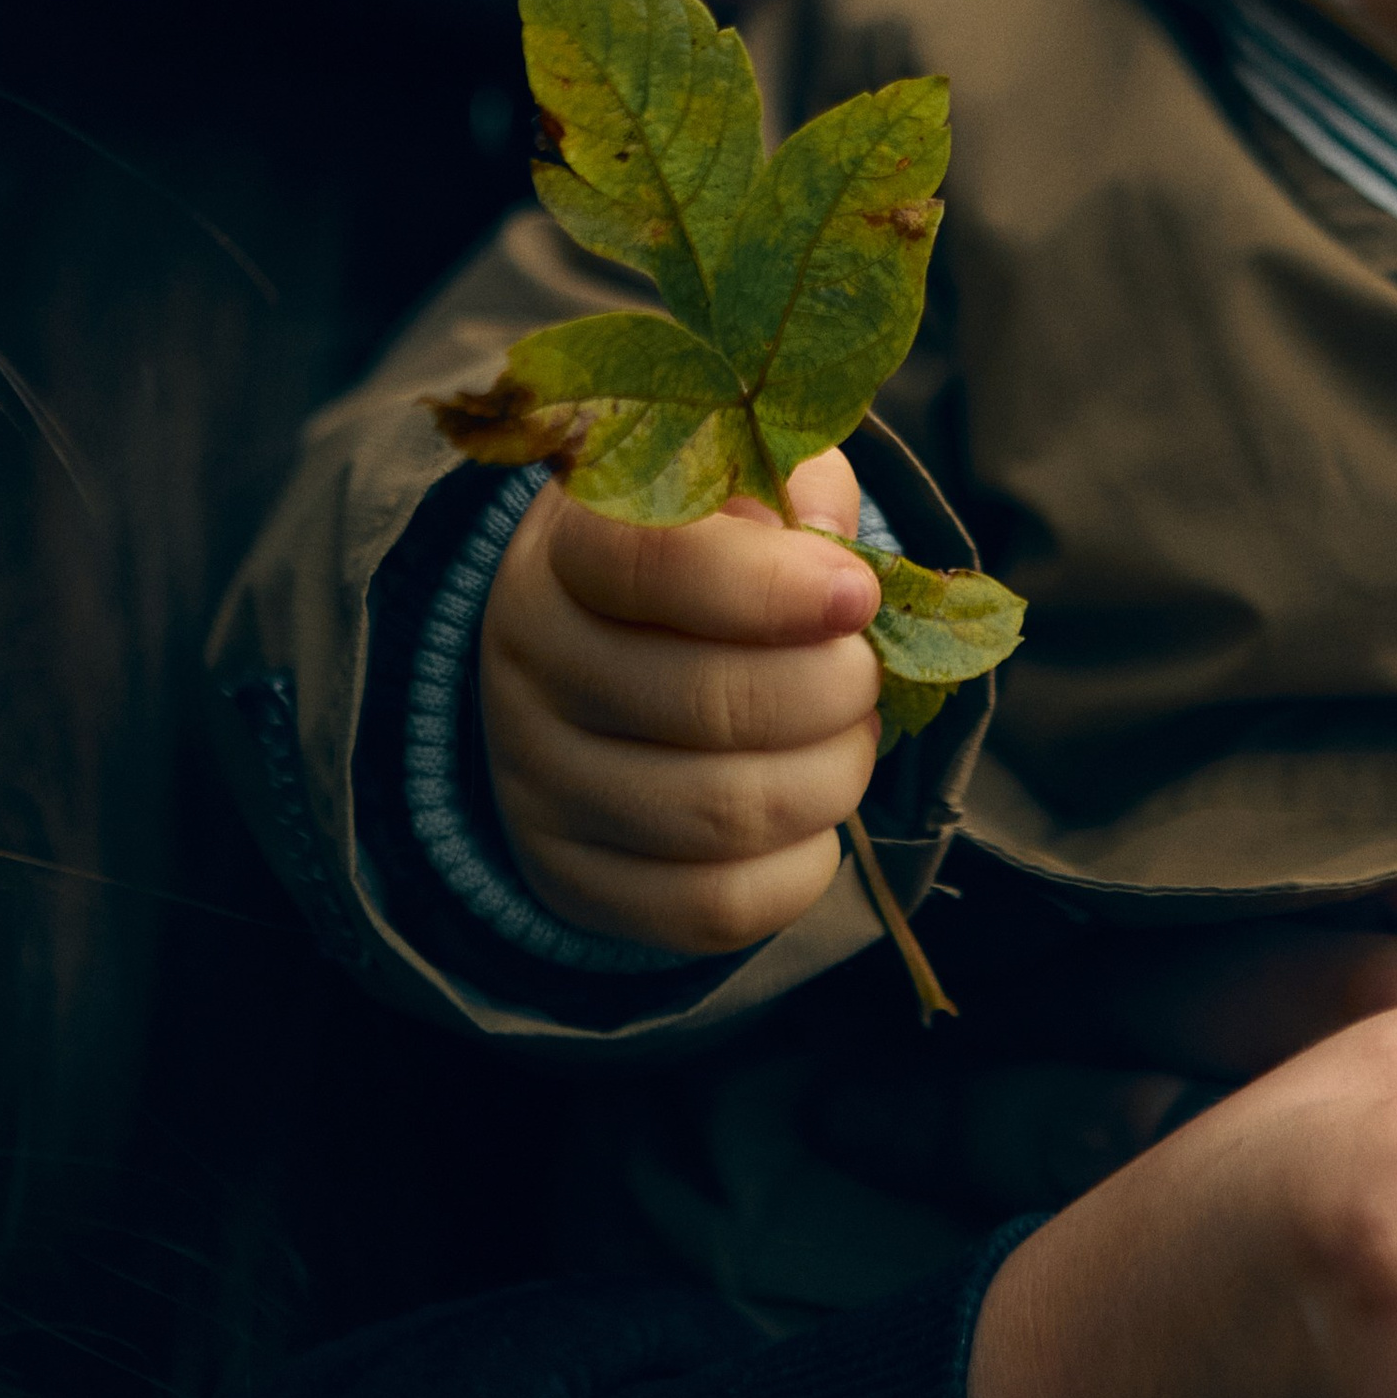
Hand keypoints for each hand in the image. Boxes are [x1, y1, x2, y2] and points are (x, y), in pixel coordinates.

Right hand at [480, 453, 881, 951]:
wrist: (587, 663)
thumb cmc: (695, 562)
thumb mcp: (735, 490)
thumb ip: (792, 490)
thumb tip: (836, 556)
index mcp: (568, 549)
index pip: (657, 565)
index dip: (775, 587)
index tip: (858, 595)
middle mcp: (531, 666)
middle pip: (709, 702)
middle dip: (833, 692)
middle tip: (865, 675)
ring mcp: (539, 784)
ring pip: (722, 815)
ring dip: (832, 777)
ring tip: (848, 738)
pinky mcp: (572, 880)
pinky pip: (713, 908)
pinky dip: (801, 865)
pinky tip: (812, 817)